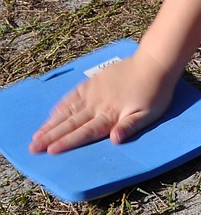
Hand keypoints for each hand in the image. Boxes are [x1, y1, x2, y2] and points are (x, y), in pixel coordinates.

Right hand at [29, 48, 178, 154]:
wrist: (154, 63)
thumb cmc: (155, 93)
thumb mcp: (148, 114)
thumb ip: (130, 127)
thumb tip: (113, 139)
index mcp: (110, 115)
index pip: (85, 132)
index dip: (67, 142)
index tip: (49, 151)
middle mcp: (97, 104)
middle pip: (70, 123)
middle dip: (50, 137)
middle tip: (32, 148)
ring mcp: (93, 92)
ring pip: (67, 111)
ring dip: (51, 124)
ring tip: (36, 136)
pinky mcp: (93, 82)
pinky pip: (73, 95)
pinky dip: (61, 105)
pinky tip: (52, 113)